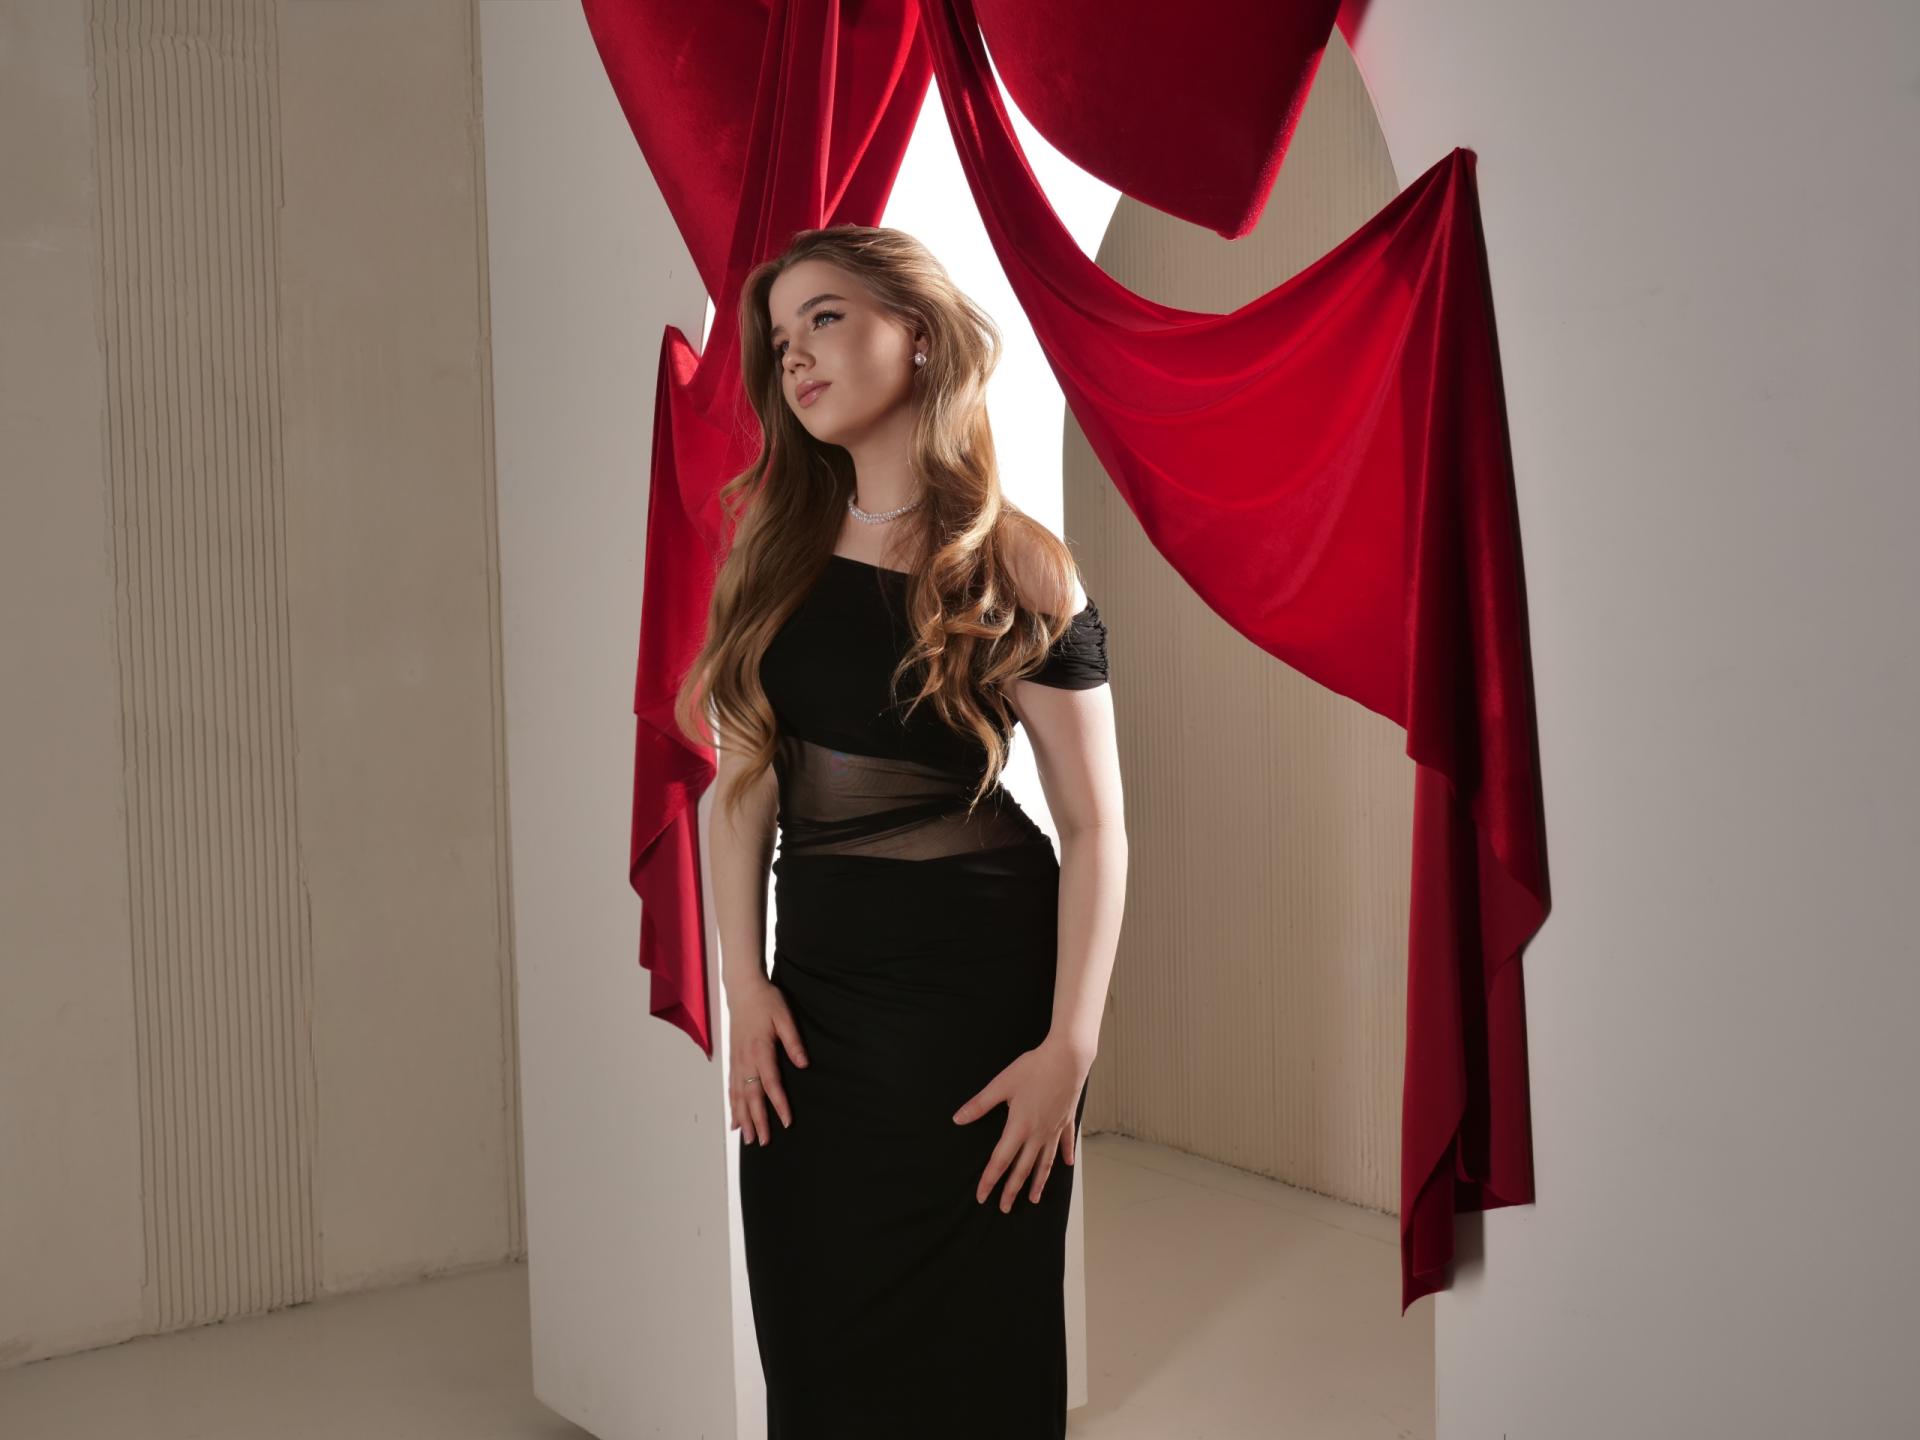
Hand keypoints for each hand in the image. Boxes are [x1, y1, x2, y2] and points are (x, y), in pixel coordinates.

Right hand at [727, 977, 807, 1144]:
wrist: (743, 989)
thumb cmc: (766, 1001)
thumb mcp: (785, 1017)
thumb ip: (793, 1042)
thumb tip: (804, 1064)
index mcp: (761, 1050)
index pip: (771, 1084)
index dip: (779, 1105)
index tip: (787, 1122)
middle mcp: (745, 1060)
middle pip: (751, 1096)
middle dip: (757, 1121)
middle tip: (763, 1143)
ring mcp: (737, 1061)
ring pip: (738, 1096)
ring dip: (743, 1119)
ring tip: (748, 1139)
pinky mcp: (733, 1060)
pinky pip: (731, 1089)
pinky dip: (733, 1107)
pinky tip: (735, 1122)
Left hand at [952, 1036, 1090, 1210]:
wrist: (1068, 1058)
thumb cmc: (1034, 1068)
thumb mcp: (1001, 1084)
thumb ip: (979, 1105)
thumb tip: (958, 1119)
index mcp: (1019, 1127)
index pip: (1000, 1161)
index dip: (989, 1180)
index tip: (982, 1196)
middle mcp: (1037, 1134)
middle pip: (1023, 1169)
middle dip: (1012, 1190)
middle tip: (1004, 1208)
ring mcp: (1054, 1129)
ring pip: (1045, 1163)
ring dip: (1038, 1182)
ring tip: (1033, 1199)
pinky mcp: (1066, 1120)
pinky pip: (1065, 1143)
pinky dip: (1064, 1155)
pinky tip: (1065, 1165)